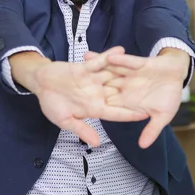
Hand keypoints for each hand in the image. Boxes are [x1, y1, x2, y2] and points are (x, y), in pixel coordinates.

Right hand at [15, 46, 147, 146]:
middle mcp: (97, 93)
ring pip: (113, 76)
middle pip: (119, 94)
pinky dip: (110, 56)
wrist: (40, 83)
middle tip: (154, 91)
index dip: (130, 114)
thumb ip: (81, 129)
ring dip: (127, 72)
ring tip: (144, 68)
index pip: (115, 112)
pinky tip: (122, 51)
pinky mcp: (86, 67)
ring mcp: (93, 80)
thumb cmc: (51, 103)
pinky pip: (100, 61)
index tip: (145, 115)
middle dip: (135, 93)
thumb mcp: (64, 120)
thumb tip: (95, 143)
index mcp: (93, 108)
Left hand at [84, 48, 189, 148]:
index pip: (110, 105)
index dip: (96, 106)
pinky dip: (119, 59)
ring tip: (82, 62)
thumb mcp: (163, 116)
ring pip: (112, 71)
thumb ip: (152, 129)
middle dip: (90, 84)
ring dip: (98, 66)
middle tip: (72, 82)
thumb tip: (143, 146)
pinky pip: (127, 62)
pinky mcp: (139, 64)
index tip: (80, 108)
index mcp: (129, 101)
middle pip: (105, 86)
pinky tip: (108, 57)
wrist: (179, 75)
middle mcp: (126, 87)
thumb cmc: (170, 96)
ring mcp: (131, 75)